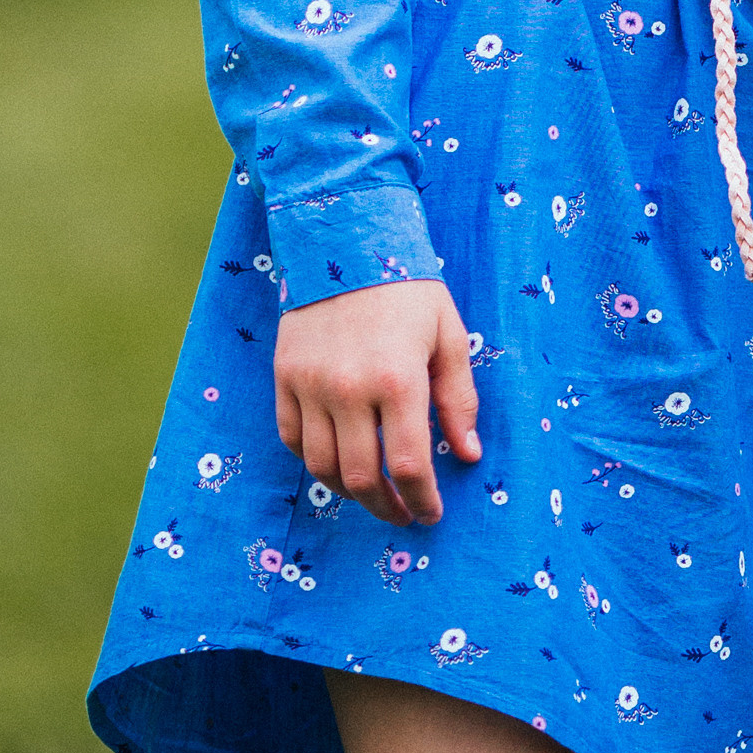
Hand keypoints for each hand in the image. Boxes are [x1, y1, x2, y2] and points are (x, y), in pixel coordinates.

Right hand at [273, 277, 480, 528]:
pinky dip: (312, 459)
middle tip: (402, 514)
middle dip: (386, 507)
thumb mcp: (448, 334)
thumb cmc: (407, 287)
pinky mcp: (284, 376)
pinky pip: (291, 438)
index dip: (422, 499)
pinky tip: (336, 460)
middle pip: (362, 477)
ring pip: (321, 467)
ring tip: (372, 493)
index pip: (409, 465)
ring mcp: (310, 384)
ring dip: (349, 491)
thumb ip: (458, 398)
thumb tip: (469, 456)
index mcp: (397, 379)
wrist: (346, 238)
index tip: (431, 513)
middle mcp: (349, 389)